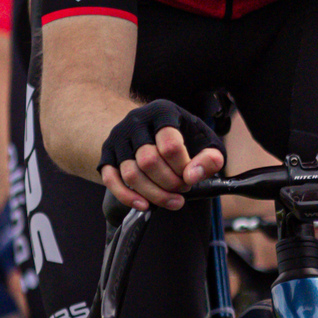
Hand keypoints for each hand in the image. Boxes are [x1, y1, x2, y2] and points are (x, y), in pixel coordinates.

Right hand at [98, 98, 226, 214]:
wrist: (154, 128)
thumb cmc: (184, 136)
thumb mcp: (205, 142)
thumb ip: (210, 157)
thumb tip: (194, 175)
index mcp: (163, 112)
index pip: (170, 145)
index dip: (183, 167)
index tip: (191, 177)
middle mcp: (136, 121)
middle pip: (149, 161)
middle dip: (170, 182)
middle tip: (182, 189)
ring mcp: (118, 138)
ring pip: (131, 173)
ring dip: (153, 194)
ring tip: (172, 200)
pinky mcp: (107, 154)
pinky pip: (111, 179)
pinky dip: (127, 197)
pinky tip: (145, 205)